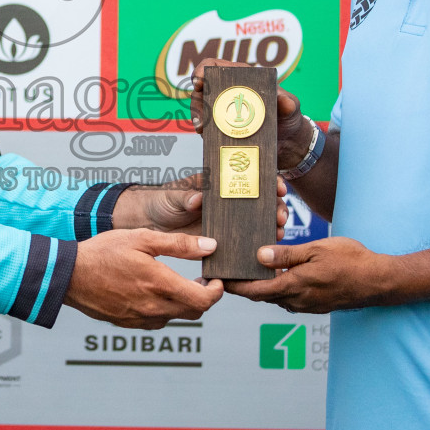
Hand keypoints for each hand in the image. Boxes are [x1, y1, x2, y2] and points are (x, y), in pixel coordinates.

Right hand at [65, 230, 223, 328]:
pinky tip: (153, 292)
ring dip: (183, 303)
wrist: (70, 276)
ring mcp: (141, 318)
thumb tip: (210, 246)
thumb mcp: (142, 238)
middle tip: (199, 279)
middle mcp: (154, 307)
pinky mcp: (130, 324)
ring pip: (177, 317)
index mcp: (161, 285)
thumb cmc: (103, 252)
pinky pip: (157, 321)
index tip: (215, 279)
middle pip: (195, 311)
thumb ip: (179, 244)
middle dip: (203, 296)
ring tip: (174, 283)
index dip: (217, 291)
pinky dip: (164, 309)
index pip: (205, 300)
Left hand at [112, 174, 288, 237]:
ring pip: (255, 222)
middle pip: (259, 201)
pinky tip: (263, 251)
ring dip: (270, 226)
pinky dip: (254, 245)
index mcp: (219, 184)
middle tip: (280, 214)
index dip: (268, 181)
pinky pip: (241, 243)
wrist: (148, 222)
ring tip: (278, 232)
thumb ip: (186, 196)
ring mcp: (226, 222)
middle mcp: (227, 202)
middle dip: (275, 206)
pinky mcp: (220, 240)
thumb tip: (198, 199)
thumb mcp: (173, 194)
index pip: (249, 178)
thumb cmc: (161, 200)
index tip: (278, 187)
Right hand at [189, 58, 315, 169]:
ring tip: (202, 131)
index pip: (215, 66)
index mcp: (242, 78)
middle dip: (197, 103)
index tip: (199, 82)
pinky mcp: (222, 128)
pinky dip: (204, 132)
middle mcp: (228, 92)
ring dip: (198, 118)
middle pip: (202, 90)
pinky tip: (206, 138)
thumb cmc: (288, 118)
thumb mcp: (291, 108)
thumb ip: (289, 103)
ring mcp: (223, 110)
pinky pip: (207, 128)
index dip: (202, 70)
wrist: (287, 143)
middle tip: (201, 118)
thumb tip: (284, 101)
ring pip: (201, 109)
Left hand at [224, 237, 395, 313]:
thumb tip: (259, 256)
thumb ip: (287, 255)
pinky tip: (277, 275)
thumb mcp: (317, 250)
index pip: (254, 290)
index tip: (217, 279)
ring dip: (262, 287)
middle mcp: (297, 301)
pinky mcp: (315, 305)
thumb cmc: (351, 260)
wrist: (379, 281)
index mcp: (294, 287)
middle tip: (227, 272)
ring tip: (248, 270)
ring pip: (275, 297)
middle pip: (261, 295)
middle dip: (243, 286)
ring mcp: (307, 306)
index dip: (234, 286)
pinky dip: (278, 288)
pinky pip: (289, 298)